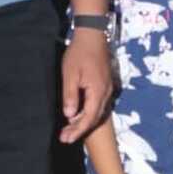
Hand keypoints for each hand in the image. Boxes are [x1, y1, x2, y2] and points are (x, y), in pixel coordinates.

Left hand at [59, 29, 112, 144]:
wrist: (92, 35)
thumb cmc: (79, 53)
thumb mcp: (70, 74)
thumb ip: (70, 95)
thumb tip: (70, 115)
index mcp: (98, 92)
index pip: (89, 118)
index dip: (77, 130)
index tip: (65, 139)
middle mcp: (106, 93)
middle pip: (95, 118)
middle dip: (80, 129)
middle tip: (64, 138)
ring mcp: (108, 89)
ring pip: (98, 112)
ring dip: (84, 122)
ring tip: (69, 129)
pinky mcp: (106, 85)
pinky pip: (99, 105)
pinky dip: (89, 113)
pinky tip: (78, 114)